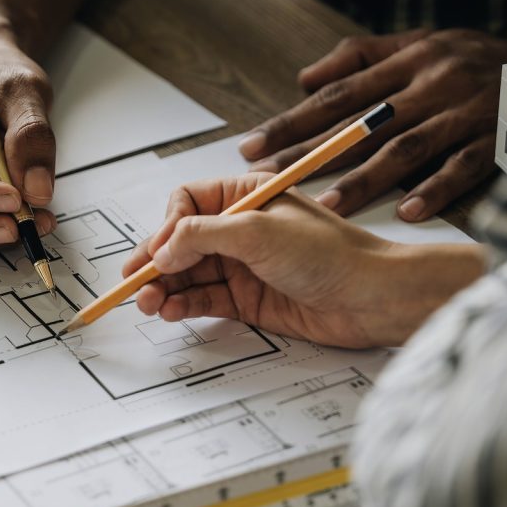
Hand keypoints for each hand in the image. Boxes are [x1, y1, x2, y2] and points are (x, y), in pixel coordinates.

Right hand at [121, 175, 486, 347]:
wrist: (372, 297)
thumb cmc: (330, 253)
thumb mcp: (258, 231)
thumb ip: (202, 237)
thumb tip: (162, 250)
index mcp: (244, 195)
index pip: (186, 203)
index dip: (167, 228)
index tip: (158, 253)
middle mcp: (240, 228)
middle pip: (180, 242)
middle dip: (155, 263)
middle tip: (133, 284)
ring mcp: (243, 264)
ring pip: (187, 274)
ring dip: (164, 288)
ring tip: (149, 304)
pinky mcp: (248, 299)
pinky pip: (204, 300)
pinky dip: (183, 305)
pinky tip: (171, 311)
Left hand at [239, 29, 506, 220]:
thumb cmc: (470, 56)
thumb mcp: (418, 40)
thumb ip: (359, 56)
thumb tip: (303, 80)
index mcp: (409, 60)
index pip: (337, 96)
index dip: (293, 121)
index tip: (253, 146)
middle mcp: (432, 86)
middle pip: (362, 125)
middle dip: (311, 154)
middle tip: (270, 180)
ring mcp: (464, 116)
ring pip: (406, 151)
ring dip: (365, 181)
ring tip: (324, 208)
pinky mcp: (494, 143)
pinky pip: (461, 169)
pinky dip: (435, 190)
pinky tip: (407, 212)